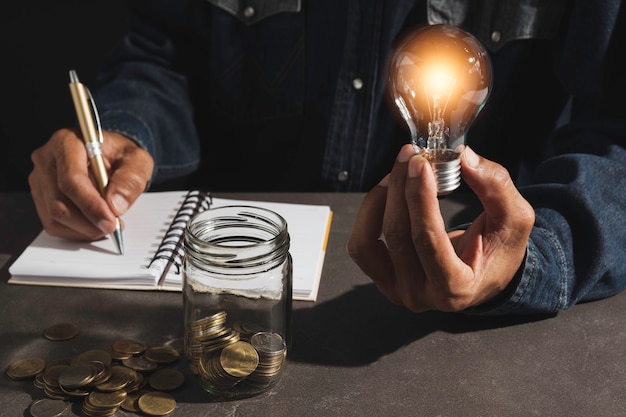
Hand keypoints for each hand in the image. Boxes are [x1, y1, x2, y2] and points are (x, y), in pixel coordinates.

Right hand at [29, 128, 153, 240]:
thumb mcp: (138, 160)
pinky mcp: (41, 198)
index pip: (71, 179)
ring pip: (55, 217)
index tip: (111, 221)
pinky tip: (94, 224)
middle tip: (114, 226)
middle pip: (60, 202)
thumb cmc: (121, 155)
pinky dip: (77, 232)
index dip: (91, 205)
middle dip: (90, 221)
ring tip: (108, 223)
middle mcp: (47, 159)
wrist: (111, 157)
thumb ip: (131, 179)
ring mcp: (40, 180)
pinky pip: (54, 225)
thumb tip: (116, 205)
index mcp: (67, 142)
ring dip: (85, 229)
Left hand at [347, 144, 533, 311]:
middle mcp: (422, 295)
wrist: (485, 275)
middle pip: (398, 236)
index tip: (420, 164)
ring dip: (379, 200)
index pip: (428, 241)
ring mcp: (398, 290)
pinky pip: (361, 245)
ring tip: (396, 174)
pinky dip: (368, 215)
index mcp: (456, 287)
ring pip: (369, 242)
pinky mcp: (383, 279)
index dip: (420, 199)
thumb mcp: (514, 219)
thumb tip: (465, 158)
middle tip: (409, 156)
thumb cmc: (499, 249)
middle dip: (400, 188)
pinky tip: (387, 193)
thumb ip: (496, 188)